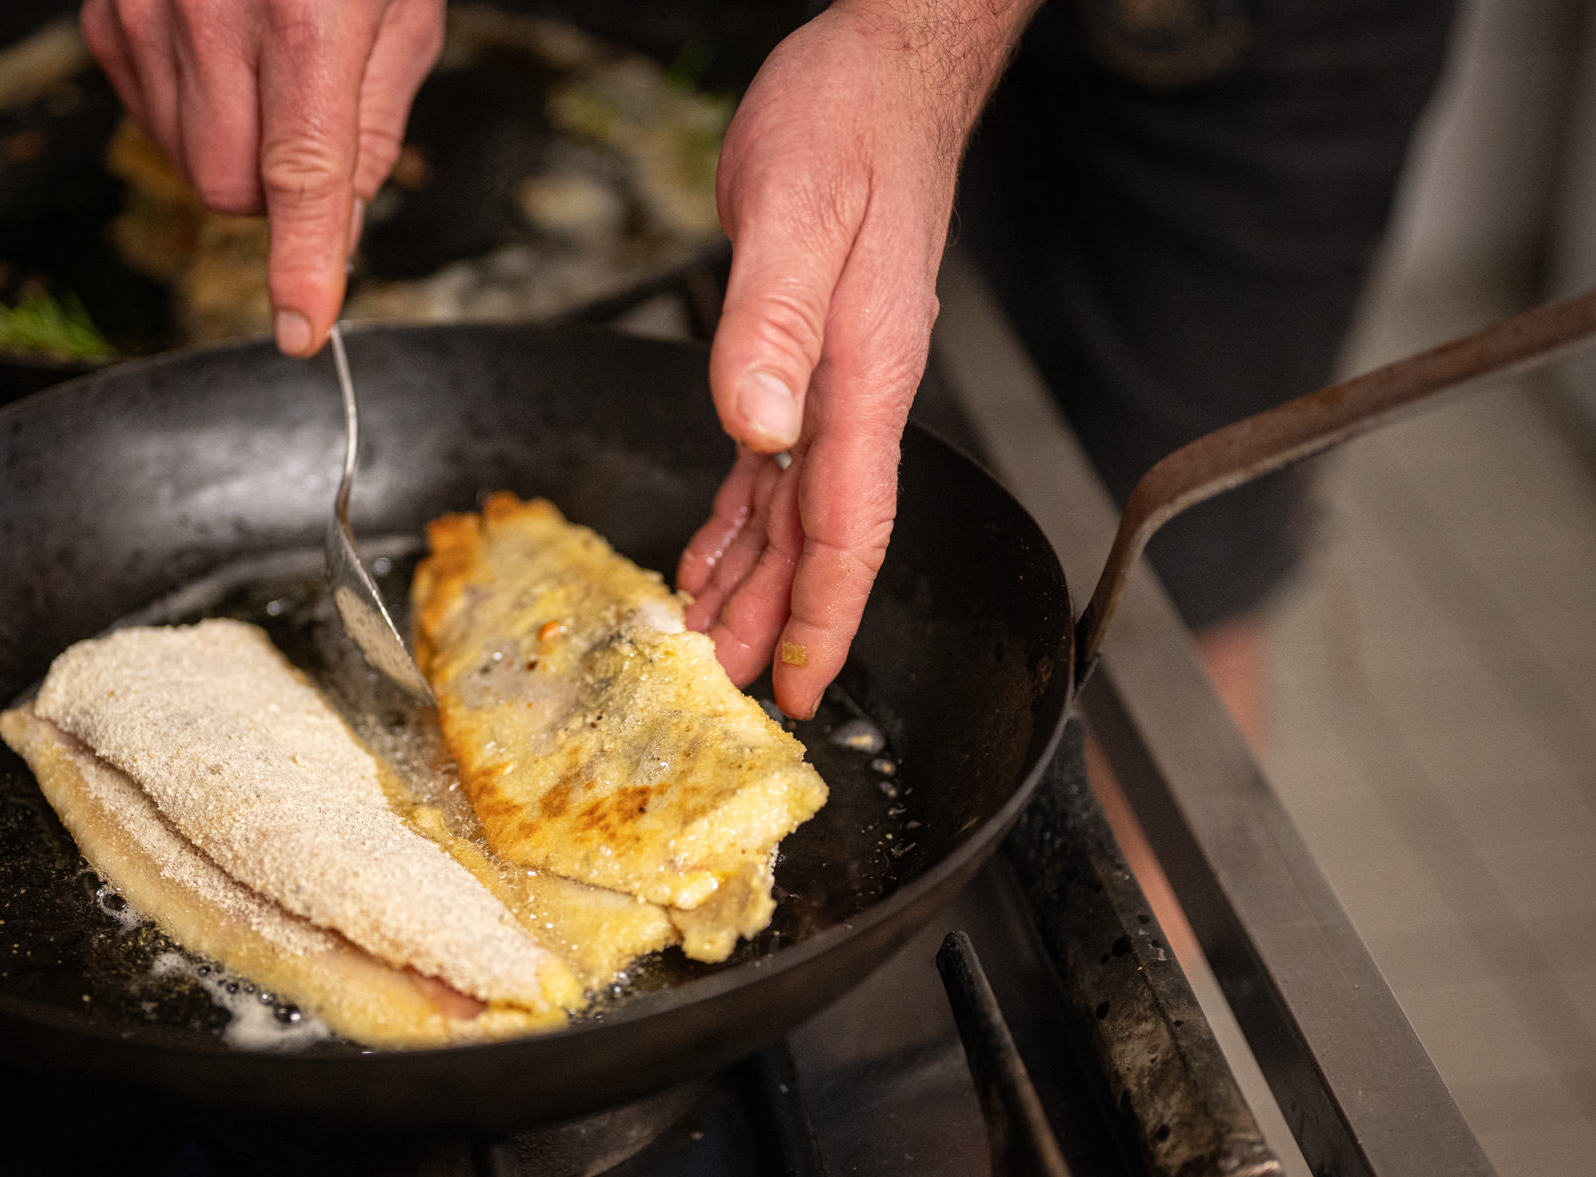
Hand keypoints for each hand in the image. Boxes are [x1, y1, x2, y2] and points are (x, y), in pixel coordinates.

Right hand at [82, 0, 444, 355]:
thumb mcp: (399, 10)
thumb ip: (372, 125)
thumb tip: (345, 227)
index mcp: (302, 19)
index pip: (301, 178)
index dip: (303, 265)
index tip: (301, 329)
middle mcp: (207, 16)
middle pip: (233, 190)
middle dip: (277, 194)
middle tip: (312, 132)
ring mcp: (143, 13)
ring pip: (185, 163)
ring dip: (234, 152)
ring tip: (269, 75)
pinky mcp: (105, 13)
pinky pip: (146, 116)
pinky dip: (189, 112)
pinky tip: (220, 58)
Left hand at [676, 0, 1032, 718]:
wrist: (882, 69)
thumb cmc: (851, 121)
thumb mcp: (795, 209)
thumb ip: (770, 323)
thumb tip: (756, 429)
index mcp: (866, 372)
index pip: (850, 523)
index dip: (823, 612)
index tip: (802, 682)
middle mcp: (856, 390)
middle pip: (819, 537)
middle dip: (780, 619)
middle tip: (732, 689)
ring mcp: (832, 377)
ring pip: (792, 509)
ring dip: (754, 580)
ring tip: (714, 642)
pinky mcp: (802, 357)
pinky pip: (771, 464)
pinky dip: (741, 518)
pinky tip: (714, 556)